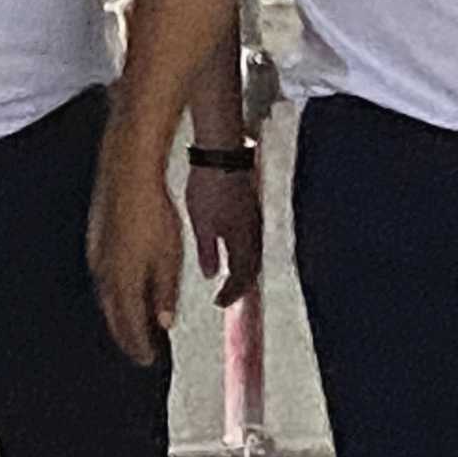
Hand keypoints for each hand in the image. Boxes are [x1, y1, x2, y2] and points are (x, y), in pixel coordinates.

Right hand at [86, 161, 184, 366]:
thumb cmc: (152, 212)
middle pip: (113, 315)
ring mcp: (96, 255)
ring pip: (107, 297)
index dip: (139, 345)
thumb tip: (163, 321)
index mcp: (123, 280)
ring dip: (119, 314)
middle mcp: (104, 273)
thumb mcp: (169, 258)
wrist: (127, 174)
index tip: (148, 360)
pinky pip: (104, 279)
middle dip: (126, 335)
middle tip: (139, 350)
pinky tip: (124, 290)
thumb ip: (164, 292)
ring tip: (134, 324)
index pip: (129, 325)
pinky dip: (115, 294)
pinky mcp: (96, 241)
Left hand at [185, 163, 263, 308]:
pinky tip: (232, 249)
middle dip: (240, 286)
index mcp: (243, 241)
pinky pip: (251, 240)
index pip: (242, 277)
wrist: (222, 154)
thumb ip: (208, 251)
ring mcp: (254, 220)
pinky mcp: (251, 208)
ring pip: (253, 254)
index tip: (219, 302)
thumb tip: (211, 274)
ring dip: (243, 270)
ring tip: (231, 279)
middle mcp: (254, 234)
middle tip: (227, 297)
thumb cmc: (211, 186)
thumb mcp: (202, 223)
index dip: (231, 293)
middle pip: (252, 269)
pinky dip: (243, 253)